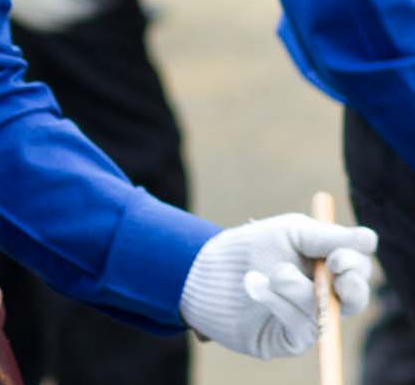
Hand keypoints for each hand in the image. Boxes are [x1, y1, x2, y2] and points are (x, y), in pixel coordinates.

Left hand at [178, 214, 375, 358]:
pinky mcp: (289, 341)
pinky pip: (299, 327)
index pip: (358, 270)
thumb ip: (327, 237)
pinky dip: (276, 301)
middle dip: (350, 286)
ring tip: (267, 272)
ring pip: (323, 311)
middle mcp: (323, 298)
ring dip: (294, 285)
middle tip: (334, 269)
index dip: (355, 265)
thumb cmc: (247, 247)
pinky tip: (253, 283)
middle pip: (355, 299)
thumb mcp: (288, 232)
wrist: (200, 270)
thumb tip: (371, 240)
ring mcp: (307, 321)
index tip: (339, 257)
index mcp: (327, 269)